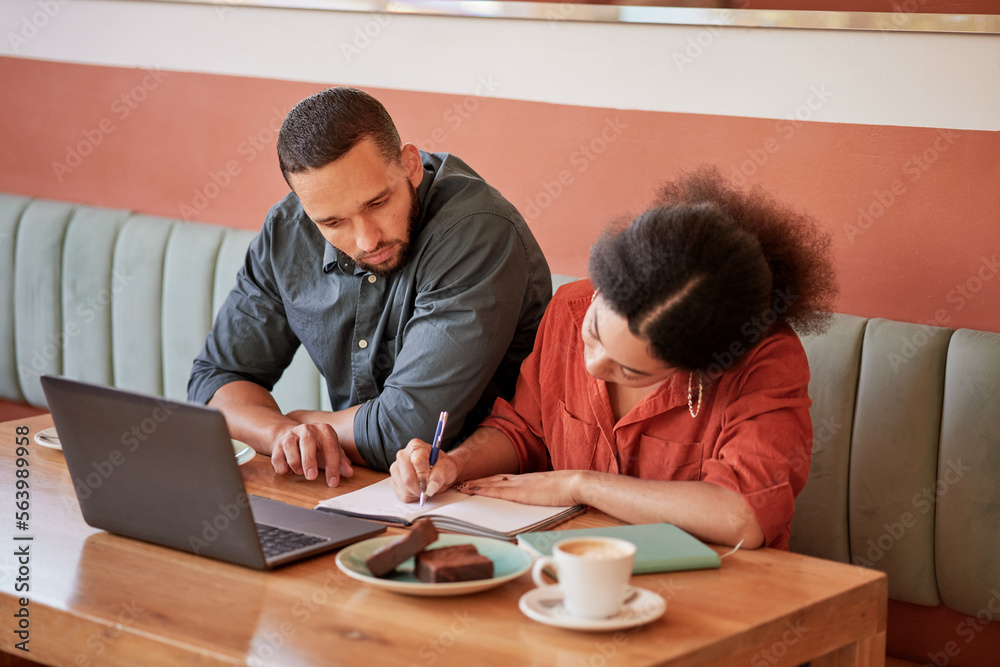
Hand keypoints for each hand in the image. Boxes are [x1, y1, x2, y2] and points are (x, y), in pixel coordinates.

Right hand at [270, 422, 353, 486]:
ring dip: (295, 463)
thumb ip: (341, 462)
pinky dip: (282, 467)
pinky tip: (289, 470)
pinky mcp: (277, 443)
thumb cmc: (317, 447)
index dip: (333, 466)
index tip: (333, 482)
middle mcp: (307, 429)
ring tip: (300, 472)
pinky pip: (277, 457)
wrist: (295, 437)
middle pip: (307, 442)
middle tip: (311, 477)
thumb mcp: (331, 452)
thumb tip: (349, 473)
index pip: (330, 447)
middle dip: (309, 461)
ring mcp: (290, 435)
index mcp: (324, 430)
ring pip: (289, 447)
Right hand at [389, 439, 459, 502]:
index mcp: (416, 446)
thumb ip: (440, 474)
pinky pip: (402, 494)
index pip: (417, 460)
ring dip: (418, 492)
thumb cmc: (442, 466)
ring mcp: (396, 468)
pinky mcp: (394, 481)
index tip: (431, 482)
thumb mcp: (447, 467)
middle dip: (421, 487)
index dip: (424, 474)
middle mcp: (403, 455)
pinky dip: (413, 496)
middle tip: (430, 488)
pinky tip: (418, 489)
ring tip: (425, 486)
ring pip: (405, 488)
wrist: (440, 470)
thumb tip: (431, 486)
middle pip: (408, 477)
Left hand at [458, 470, 585, 505]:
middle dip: (478, 481)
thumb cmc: (568, 489)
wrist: (574, 483)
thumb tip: (539, 497)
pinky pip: (494, 491)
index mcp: (528, 479)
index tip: (479, 481)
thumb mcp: (552, 490)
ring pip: (490, 483)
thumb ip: (542, 493)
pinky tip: (470, 490)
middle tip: (462, 483)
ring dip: (474, 485)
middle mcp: (520, 479)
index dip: (490, 480)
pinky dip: (480, 490)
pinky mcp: (518, 492)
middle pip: (493, 479)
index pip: (504, 478)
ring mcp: (518, 484)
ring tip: (460, 487)